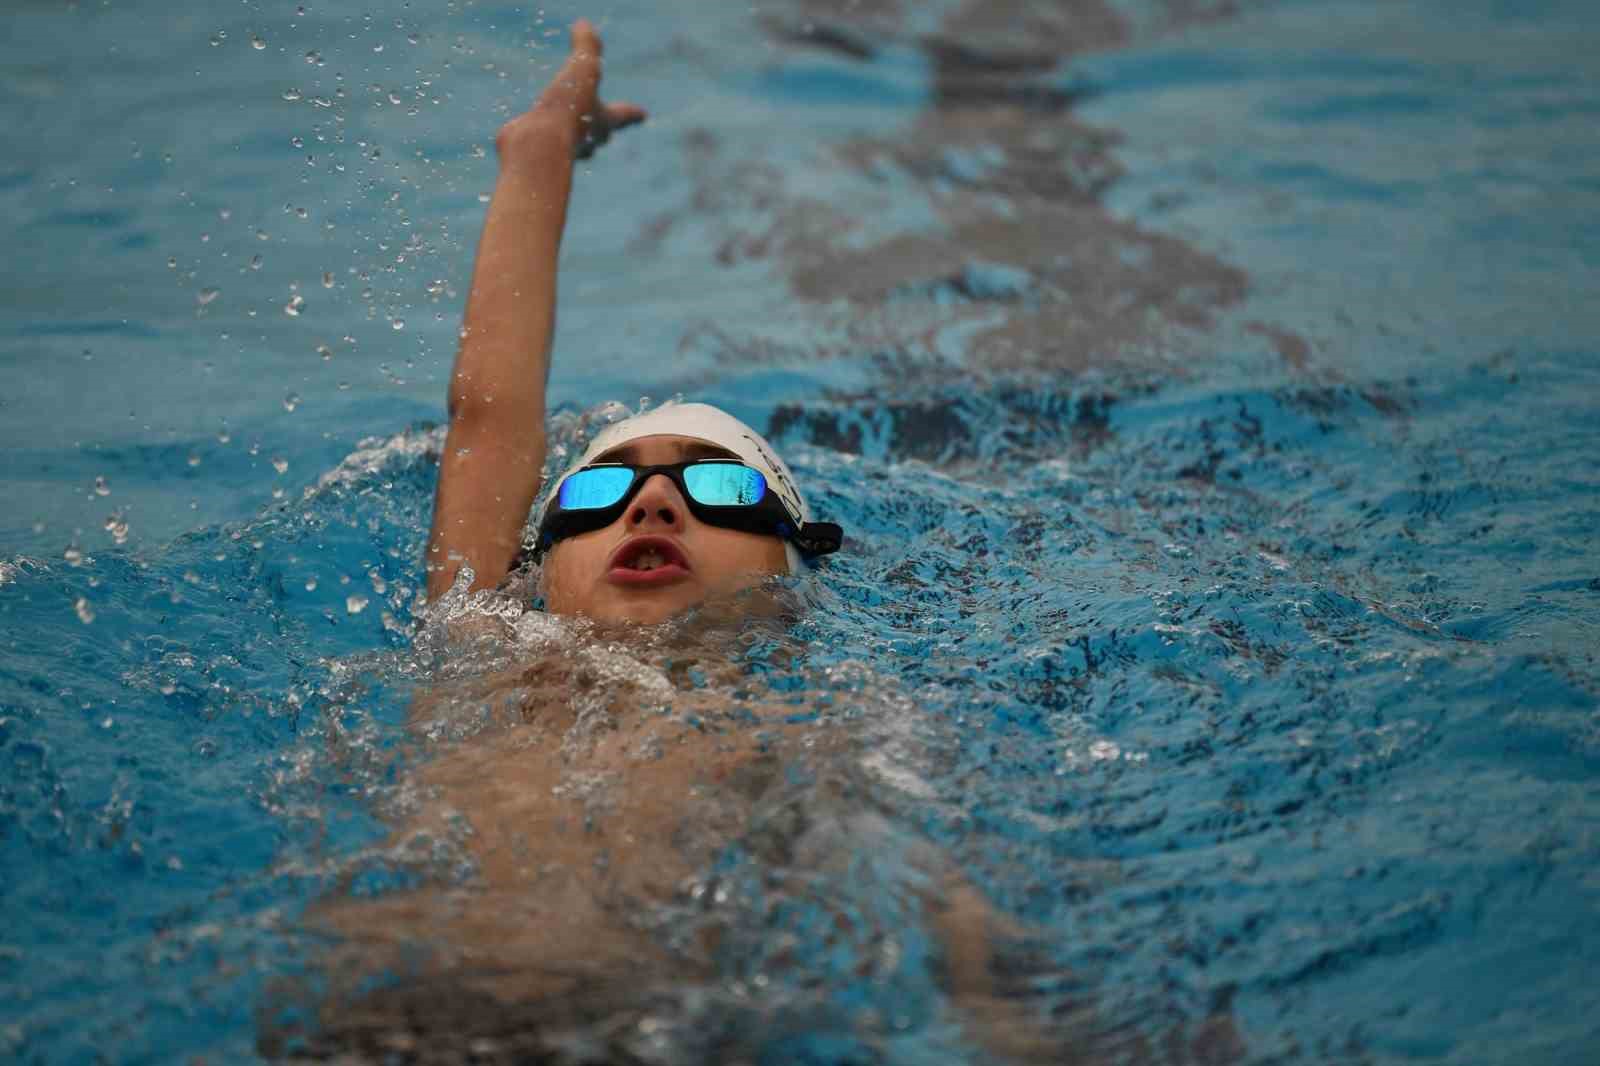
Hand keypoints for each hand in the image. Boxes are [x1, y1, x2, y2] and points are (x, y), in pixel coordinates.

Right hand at [497, 19, 647, 165]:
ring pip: (573, 144)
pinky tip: (532, 131)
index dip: (632, 112)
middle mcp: (586, 139)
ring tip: (572, 132)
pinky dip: (540, 134)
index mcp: (604, 122)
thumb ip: (587, 46)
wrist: (537, 146)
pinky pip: (541, 140)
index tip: (643, 115)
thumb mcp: (584, 69)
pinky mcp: (536, 150)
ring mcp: (562, 149)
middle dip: (604, 132)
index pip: (623, 114)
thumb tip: (584, 24)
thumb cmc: (567, 110)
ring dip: (575, 138)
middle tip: (608, 133)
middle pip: (600, 136)